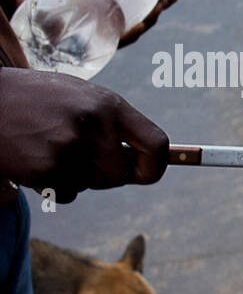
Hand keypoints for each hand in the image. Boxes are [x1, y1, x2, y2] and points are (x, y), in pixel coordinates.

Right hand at [0, 68, 167, 204]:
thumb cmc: (38, 101)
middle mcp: (93, 123)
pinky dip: (53, 185)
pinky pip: (67, 193)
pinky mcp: (45, 166)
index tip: (146, 173)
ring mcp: (68, 145)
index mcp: (108, 104)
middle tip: (76, 154)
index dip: (156, 166)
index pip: (156, 144)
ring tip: (48, 147)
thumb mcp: (81, 99)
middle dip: (103, 174)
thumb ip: (113, 127)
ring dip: (73, 177)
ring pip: (90, 185)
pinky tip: (34, 158)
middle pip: (120, 174)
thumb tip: (149, 164)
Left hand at [14, 0, 177, 48]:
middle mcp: (102, 18)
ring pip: (132, 29)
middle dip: (160, 7)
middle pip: (140, 16)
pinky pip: (115, 40)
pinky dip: (131, 32)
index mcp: (101, 0)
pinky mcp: (86, 40)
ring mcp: (95, 30)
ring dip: (151, 19)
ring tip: (162, 5)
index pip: (135, 2)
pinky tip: (143, 23)